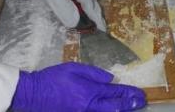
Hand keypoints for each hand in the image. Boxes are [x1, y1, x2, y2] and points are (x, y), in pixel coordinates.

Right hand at [10, 62, 146, 111]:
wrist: (33, 94)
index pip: (114, 93)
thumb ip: (93, 73)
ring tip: (131, 107)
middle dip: (130, 104)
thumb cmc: (52, 79)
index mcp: (88, 91)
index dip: (129, 94)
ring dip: (120, 110)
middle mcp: (88, 107)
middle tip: (141, 102)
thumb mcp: (73, 68)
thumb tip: (110, 78)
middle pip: (115, 108)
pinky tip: (111, 110)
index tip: (140, 94)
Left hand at [13, 0, 106, 30]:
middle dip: (96, 22)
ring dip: (89, 14)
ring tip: (87, 27)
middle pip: (93, 8)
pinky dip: (83, 5)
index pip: (94, 15)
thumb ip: (65, 10)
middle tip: (95, 37)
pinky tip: (76, 9)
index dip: (98, 28)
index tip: (103, 40)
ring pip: (88, 1)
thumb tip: (77, 24)